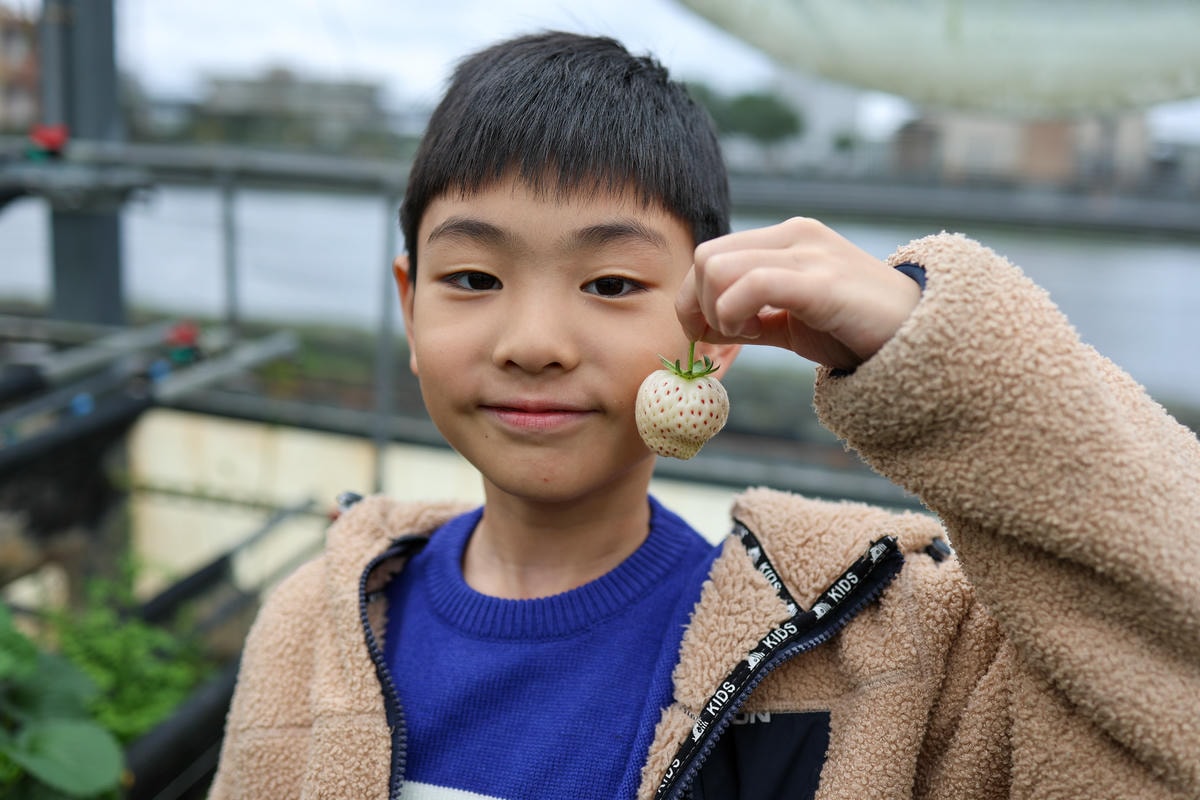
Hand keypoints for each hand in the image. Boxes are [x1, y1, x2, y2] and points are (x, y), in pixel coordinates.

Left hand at [676, 217, 921, 370]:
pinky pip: (751, 285)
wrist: (924, 340)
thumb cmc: (859, 332)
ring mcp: (809, 254)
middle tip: (727, 336)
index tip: (709, 333)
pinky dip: (734, 314)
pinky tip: (754, 333)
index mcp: (789, 237)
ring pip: (718, 267)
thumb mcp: (794, 320)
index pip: (712, 253)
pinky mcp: (821, 281)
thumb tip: (705, 326)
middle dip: (698, 304)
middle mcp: (796, 234)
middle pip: (707, 257)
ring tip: (749, 333)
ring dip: (717, 311)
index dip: (695, 297)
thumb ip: (752, 316)